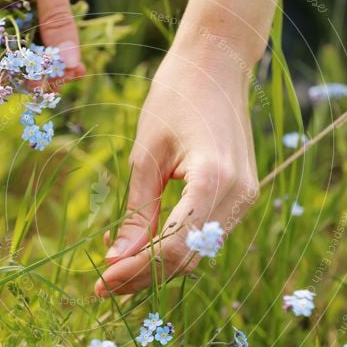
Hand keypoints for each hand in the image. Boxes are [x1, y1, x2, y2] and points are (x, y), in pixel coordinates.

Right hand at [0, 0, 83, 75]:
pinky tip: (70, 50)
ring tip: (76, 69)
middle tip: (71, 78)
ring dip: (43, 57)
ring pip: (14, 43)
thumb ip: (56, 18)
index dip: (17, 76)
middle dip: (34, 70)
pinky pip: (23, 25)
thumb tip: (68, 64)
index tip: (52, 86)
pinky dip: (45, 37)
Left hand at [93, 0, 293, 296]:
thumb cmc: (175, 97)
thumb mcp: (145, 155)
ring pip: (199, 253)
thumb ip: (137, 211)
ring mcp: (246, 197)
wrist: (217, 63)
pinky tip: (144, 248)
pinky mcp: (242, 195)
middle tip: (103, 284)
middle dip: (143, 276)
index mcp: (213, 180)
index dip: (136, 271)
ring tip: (117, 270)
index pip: (174, 248)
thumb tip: (116, 260)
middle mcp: (238, 195)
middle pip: (188, 258)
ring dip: (159, 266)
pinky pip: (206, 235)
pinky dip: (176, 247)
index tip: (101, 281)